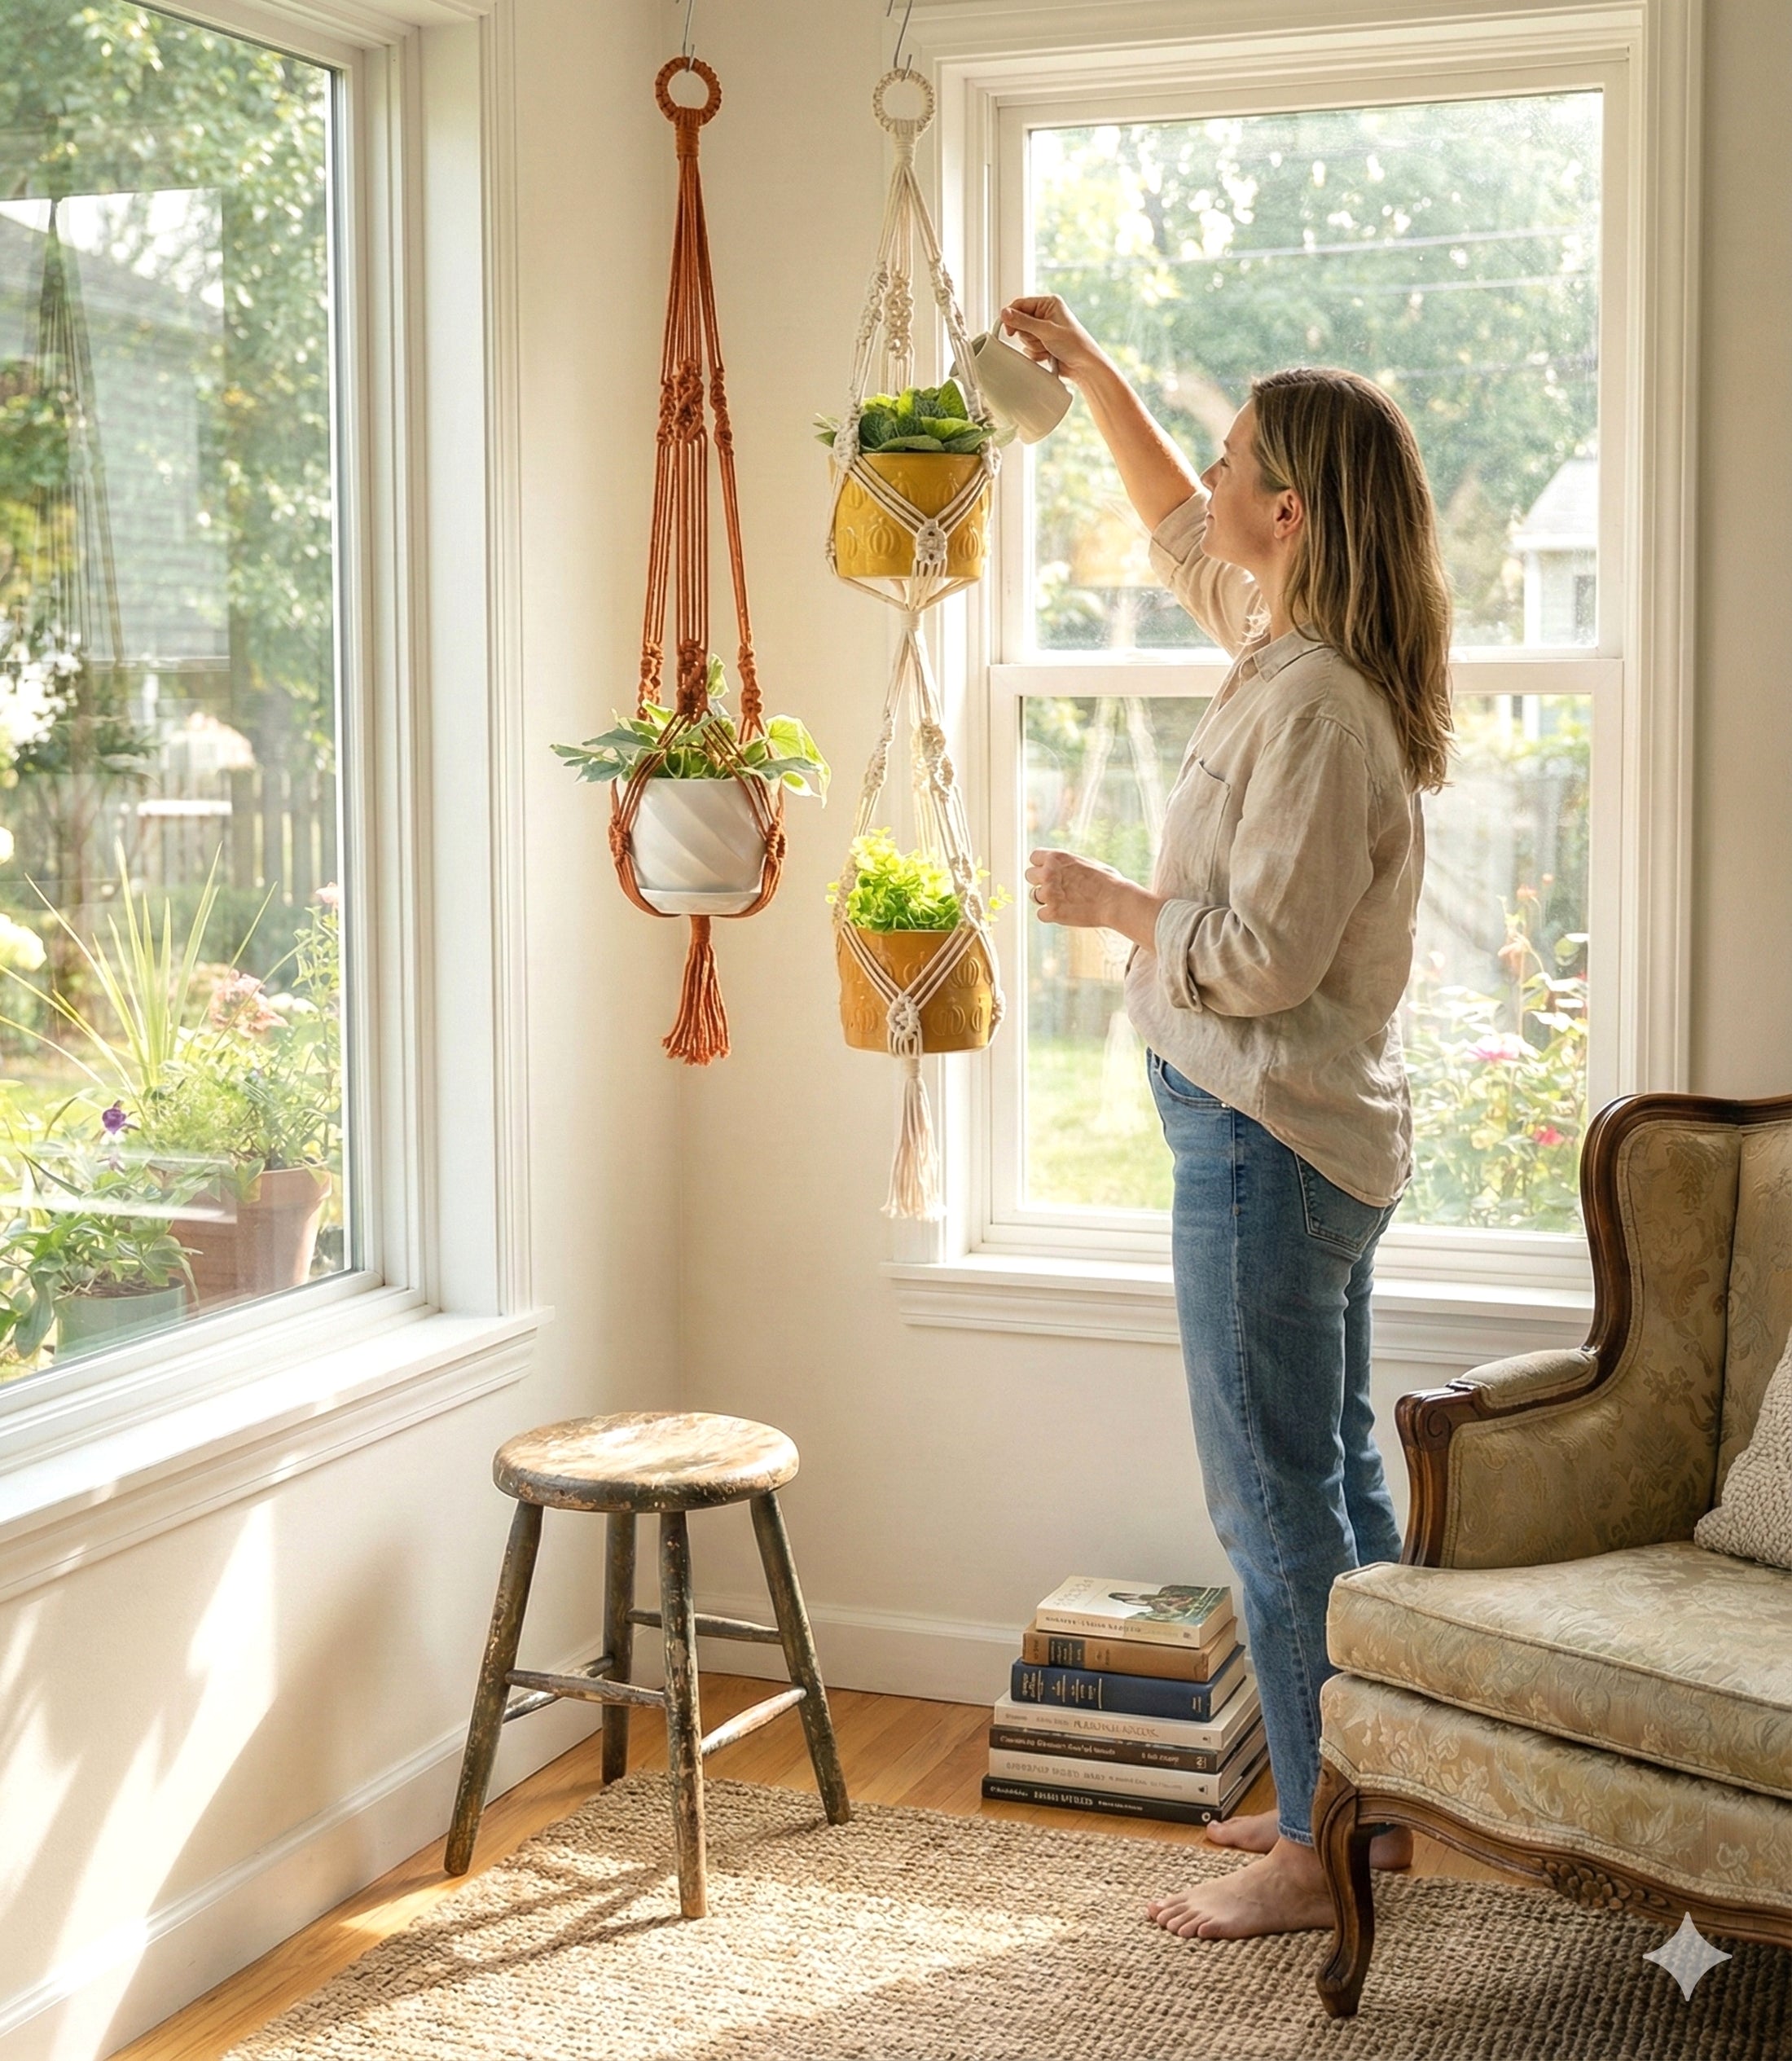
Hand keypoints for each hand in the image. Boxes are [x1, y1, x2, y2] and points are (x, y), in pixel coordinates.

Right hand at [999, 296, 1107, 382]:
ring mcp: (1043, 329)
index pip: (1020, 304)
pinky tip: (1048, 354)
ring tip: (1048, 348)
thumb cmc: (1073, 344)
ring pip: (1023, 337)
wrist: (1084, 366)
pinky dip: (1036, 353)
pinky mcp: (1043, 342)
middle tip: (1041, 340)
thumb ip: (1023, 322)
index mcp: (1048, 303)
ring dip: (1033, 346)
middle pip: (1019, 322)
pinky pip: (1028, 348)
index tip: (1009, 330)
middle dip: (1028, 335)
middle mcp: (1045, 313)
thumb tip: (1004, 313)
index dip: (1011, 317)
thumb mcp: (1046, 331)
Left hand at [1027, 848, 1161, 949]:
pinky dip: (1052, 915)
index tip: (1050, 872)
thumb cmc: (1108, 882)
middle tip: (1057, 889)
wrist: (1116, 901)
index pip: (1034, 857)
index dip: (1041, 865)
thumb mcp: (1087, 863)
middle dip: (1040, 882)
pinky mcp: (1051, 912)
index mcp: (1057, 857)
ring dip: (1047, 899)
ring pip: (1034, 896)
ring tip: (1068, 902)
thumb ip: (1069, 865)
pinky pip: (1041, 914)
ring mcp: (1048, 893)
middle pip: (1029, 875)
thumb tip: (1063, 866)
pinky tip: (1067, 913)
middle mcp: (1048, 872)